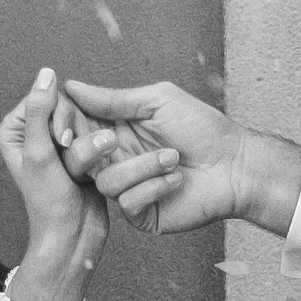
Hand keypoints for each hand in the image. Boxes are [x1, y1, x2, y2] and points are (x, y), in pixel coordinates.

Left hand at [0, 68, 106, 300]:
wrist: (73, 236)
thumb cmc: (49, 201)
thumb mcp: (39, 153)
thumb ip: (39, 111)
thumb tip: (46, 73)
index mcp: (14, 128)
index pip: (48, 96)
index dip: (60, 118)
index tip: (60, 146)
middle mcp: (34, 132)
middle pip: (69, 108)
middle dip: (76, 137)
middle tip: (69, 166)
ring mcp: (58, 143)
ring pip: (86, 123)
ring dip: (89, 150)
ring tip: (81, 175)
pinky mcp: (80, 154)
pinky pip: (98, 138)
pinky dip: (99, 155)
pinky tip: (93, 175)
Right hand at [53, 77, 300, 238]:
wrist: (236, 165)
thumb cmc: (203, 128)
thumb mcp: (157, 101)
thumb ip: (113, 99)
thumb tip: (69, 86)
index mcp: (114, 130)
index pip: (74, 127)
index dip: (64, 123)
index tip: (65, 121)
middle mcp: (116, 160)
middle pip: (76, 159)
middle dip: (90, 148)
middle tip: (114, 139)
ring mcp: (128, 188)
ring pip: (105, 182)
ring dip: (142, 167)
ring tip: (173, 158)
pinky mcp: (142, 214)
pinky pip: (127, 203)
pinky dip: (154, 187)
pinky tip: (177, 180)